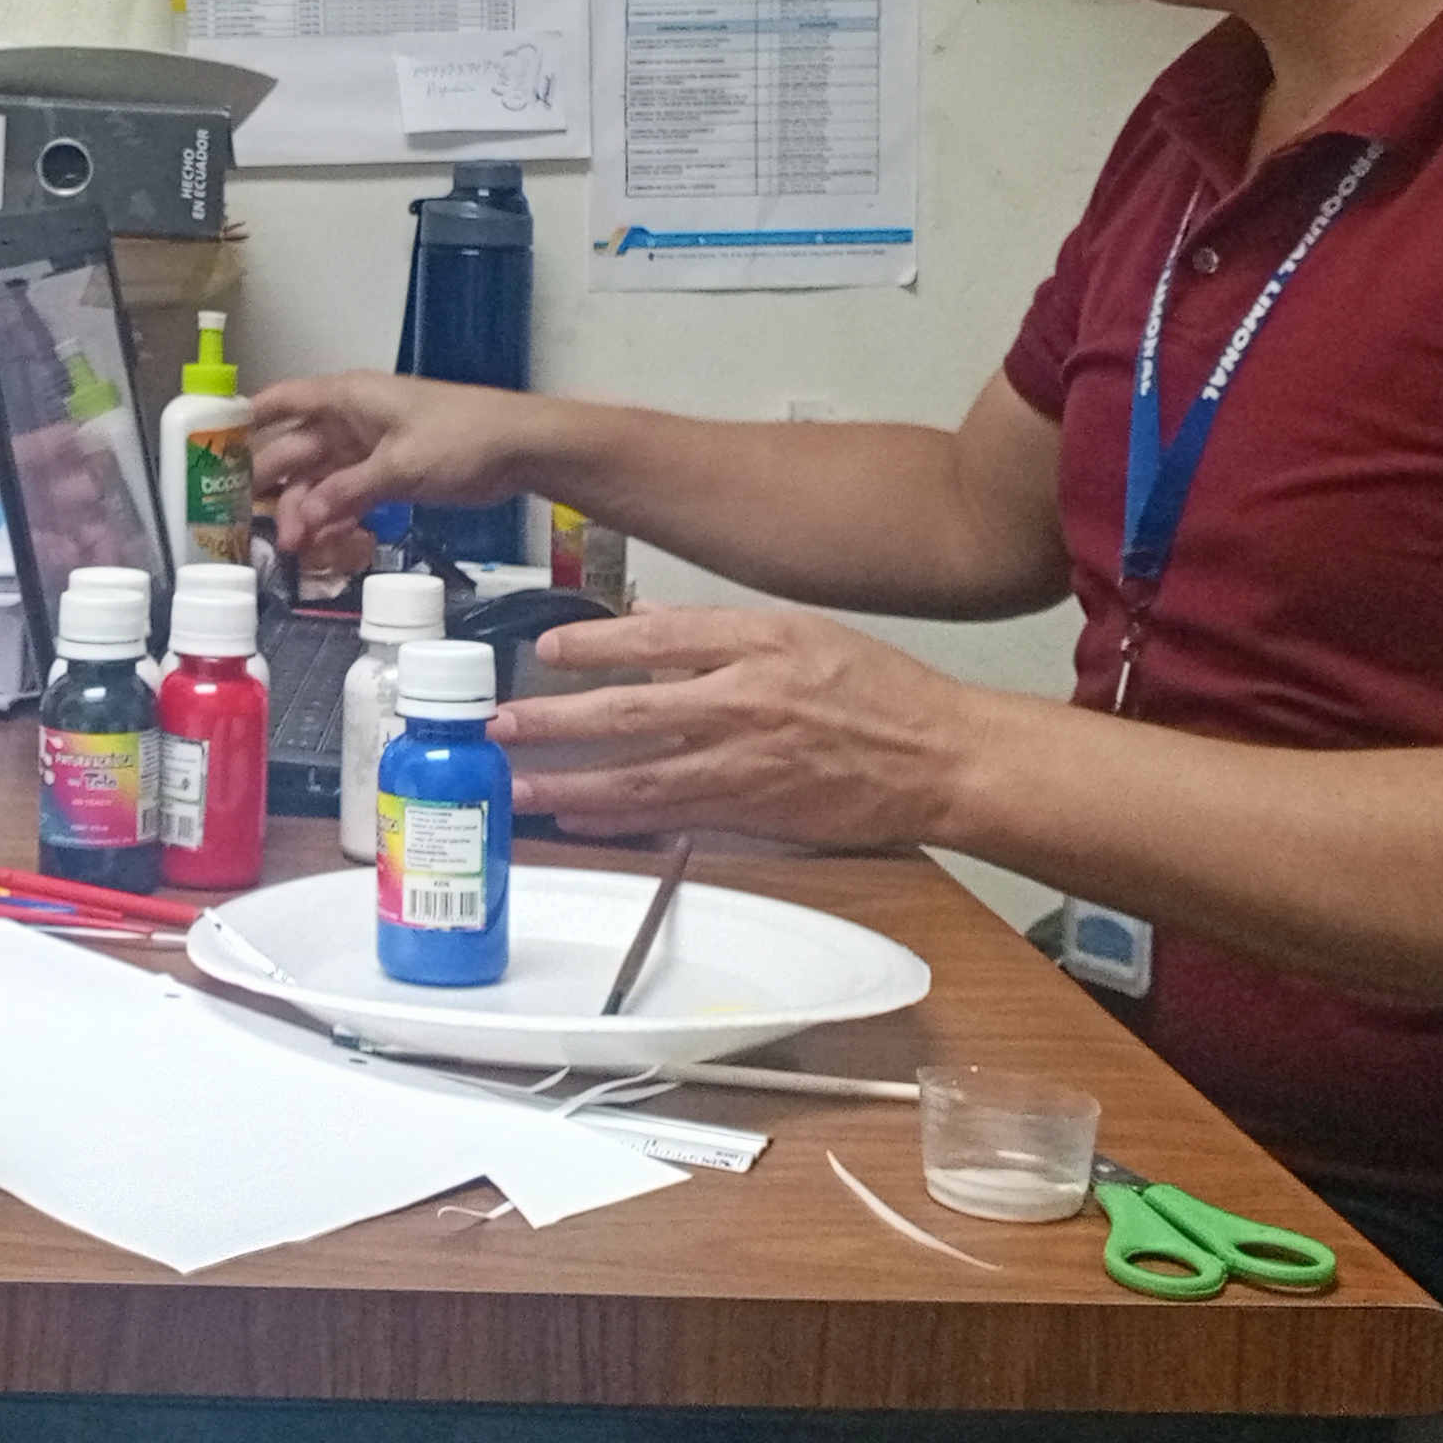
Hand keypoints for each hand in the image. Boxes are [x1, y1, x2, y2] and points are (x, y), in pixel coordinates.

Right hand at [246, 374, 553, 565]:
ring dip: (305, 509)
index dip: (245, 420)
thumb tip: (302, 519)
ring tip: (291, 547)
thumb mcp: (400, 466)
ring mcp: (371, 445)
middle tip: (248, 523)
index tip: (211, 447)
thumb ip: (347, 492)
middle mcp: (352, 418)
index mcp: (349, 398)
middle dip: (273, 485)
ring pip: (322, 477)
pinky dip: (335, 514)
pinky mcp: (391, 471)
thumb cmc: (461, 438)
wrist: (521, 447)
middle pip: (296, 449)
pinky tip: (322, 542)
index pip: (282, 401)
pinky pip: (349, 493)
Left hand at [494, 604, 984, 852]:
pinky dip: (623, 822)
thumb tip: (645, 620)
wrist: (942, 758)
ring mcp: (748, 765)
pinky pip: (674, 819)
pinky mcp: (756, 814)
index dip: (594, 644)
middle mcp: (746, 702)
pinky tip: (580, 821)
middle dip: (557, 720)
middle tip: (500, 726)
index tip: (545, 649)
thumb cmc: (879, 690)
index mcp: (759, 644)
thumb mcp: (802, 629)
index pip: (659, 638)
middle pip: (632, 710)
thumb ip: (716, 629)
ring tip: (517, 787)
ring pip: (642, 776)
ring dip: (572, 785)